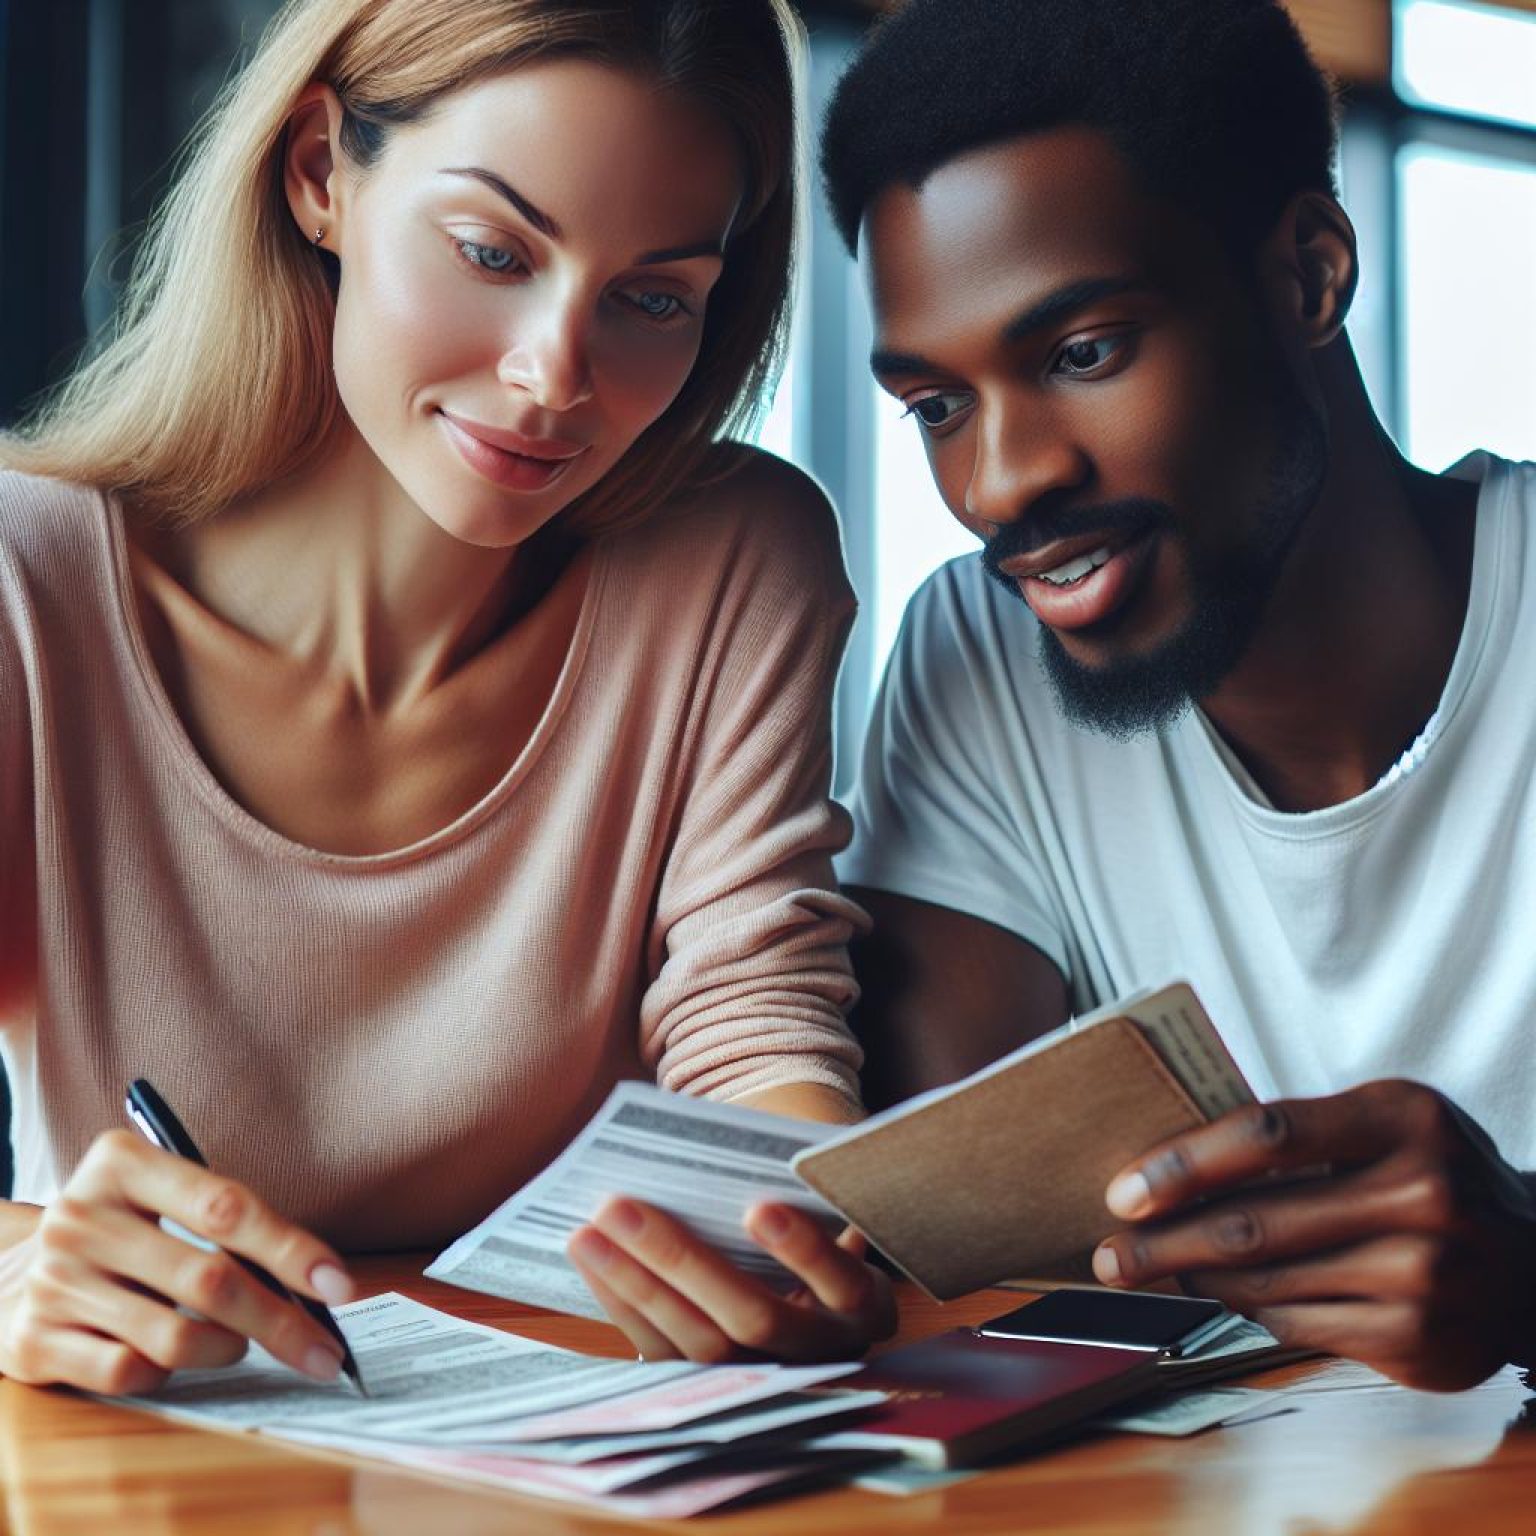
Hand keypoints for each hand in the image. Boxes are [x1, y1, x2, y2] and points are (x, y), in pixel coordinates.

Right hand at [0, 1130, 355, 1394]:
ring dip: (227, 1348)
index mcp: (121, 1163)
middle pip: (211, 1280)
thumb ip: (227, 1224)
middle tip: (323, 1351)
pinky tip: (168, 1354)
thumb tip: (317, 1281)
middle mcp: (81, 1216)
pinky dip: (168, 1371)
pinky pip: (132, 1371)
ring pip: (176, 1335)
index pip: (226, 1208)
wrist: (9, 1275)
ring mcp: (54, 1280)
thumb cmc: (120, 1234)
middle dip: (281, 1322)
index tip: (339, 1286)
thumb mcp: (161, 1200)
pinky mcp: (35, 1340)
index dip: (291, 1250)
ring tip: (235, 1342)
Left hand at [565, 1196, 895, 1362]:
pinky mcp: (714, 1389)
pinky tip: (592, 1259)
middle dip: (680, 1261)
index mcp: (862, 1306)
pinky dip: (622, 1304)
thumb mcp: (832, 1215)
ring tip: (588, 1229)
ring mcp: (765, 1379)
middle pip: (751, 1318)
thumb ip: (802, 1189)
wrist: (815, 1299)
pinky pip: (663, 1354)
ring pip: (698, 1344)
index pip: (840, 1282)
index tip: (758, 1208)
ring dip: (636, 1284)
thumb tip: (730, 1145)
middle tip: (619, 1205)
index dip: (803, 1250)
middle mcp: (820, 1353)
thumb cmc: (818, 1226)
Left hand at [1090, 1081, 1535, 1389]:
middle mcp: (1422, 1195)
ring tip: (1148, 1271)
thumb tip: (1172, 1161)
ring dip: (1193, 1280)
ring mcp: (1425, 1275)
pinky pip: (1298, 1327)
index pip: (1268, 1132)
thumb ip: (1300, 1133)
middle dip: (1162, 1242)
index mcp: (1404, 1119)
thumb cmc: (1431, 1174)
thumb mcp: (1385, 1121)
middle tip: (1109, 1253)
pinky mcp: (1418, 1340)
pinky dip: (1244, 1312)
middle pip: (1254, 1222)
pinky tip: (1214, 1298)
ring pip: (1267, 1282)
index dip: (1184, 1163)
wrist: (1534, 1261)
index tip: (1125, 1190)